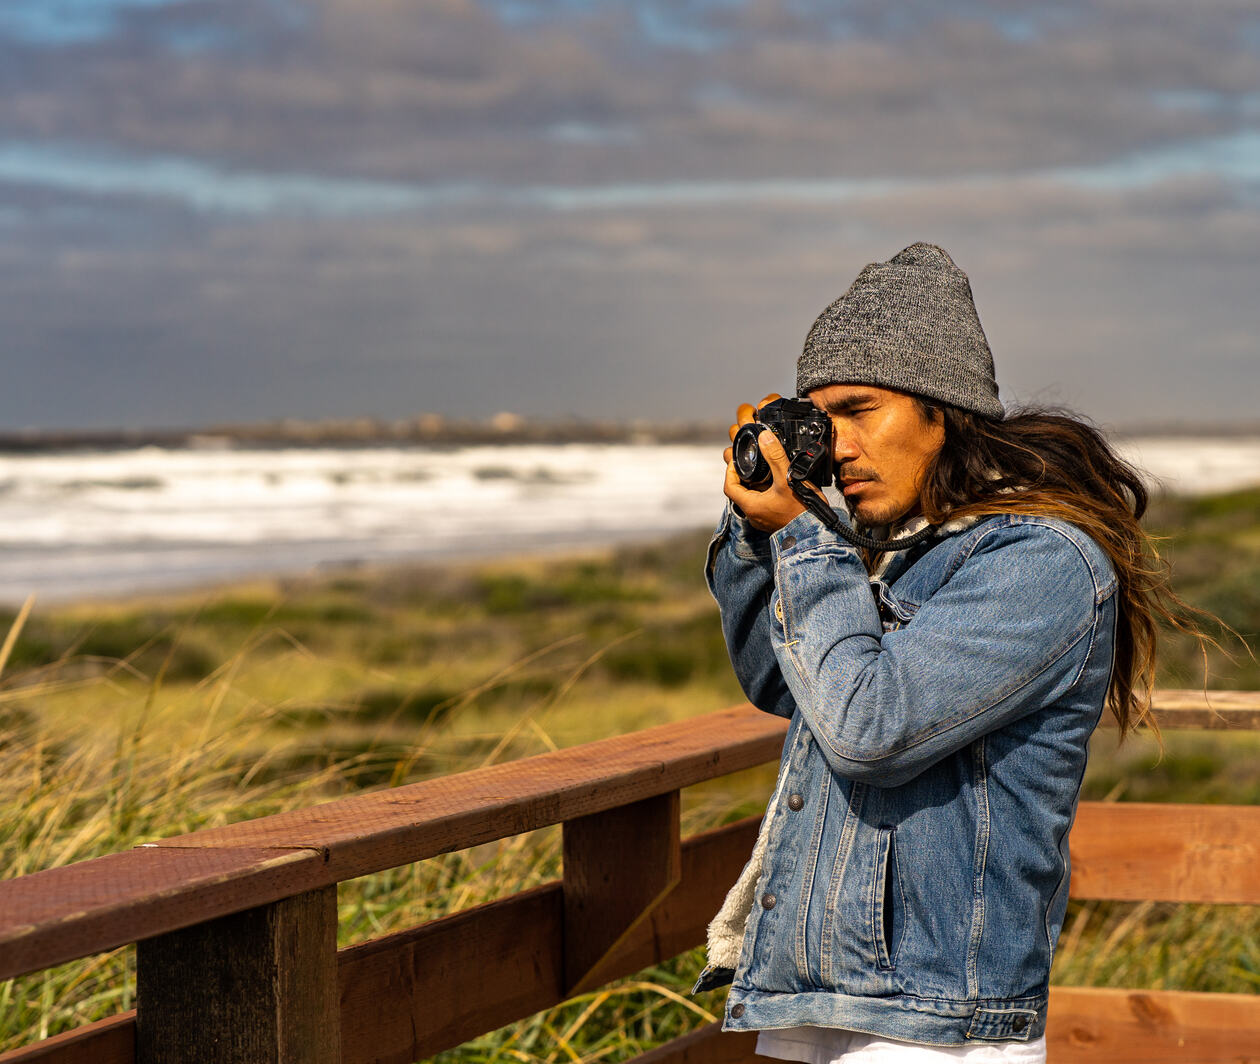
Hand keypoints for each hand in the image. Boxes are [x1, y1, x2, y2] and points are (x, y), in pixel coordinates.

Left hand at [723, 394, 806, 532]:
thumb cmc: (802, 511)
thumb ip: (775, 457)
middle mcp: (754, 514)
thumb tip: (764, 437)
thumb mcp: (787, 479)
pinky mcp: (773, 519)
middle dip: (743, 475)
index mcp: (751, 505)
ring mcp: (763, 518)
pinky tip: (777, 483)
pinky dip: (766, 491)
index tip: (737, 460)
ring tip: (765, 469)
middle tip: (751, 462)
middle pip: (740, 491)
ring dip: (756, 483)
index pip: (729, 486)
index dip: (730, 471)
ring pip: (752, 496)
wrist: (817, 531)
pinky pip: (763, 502)